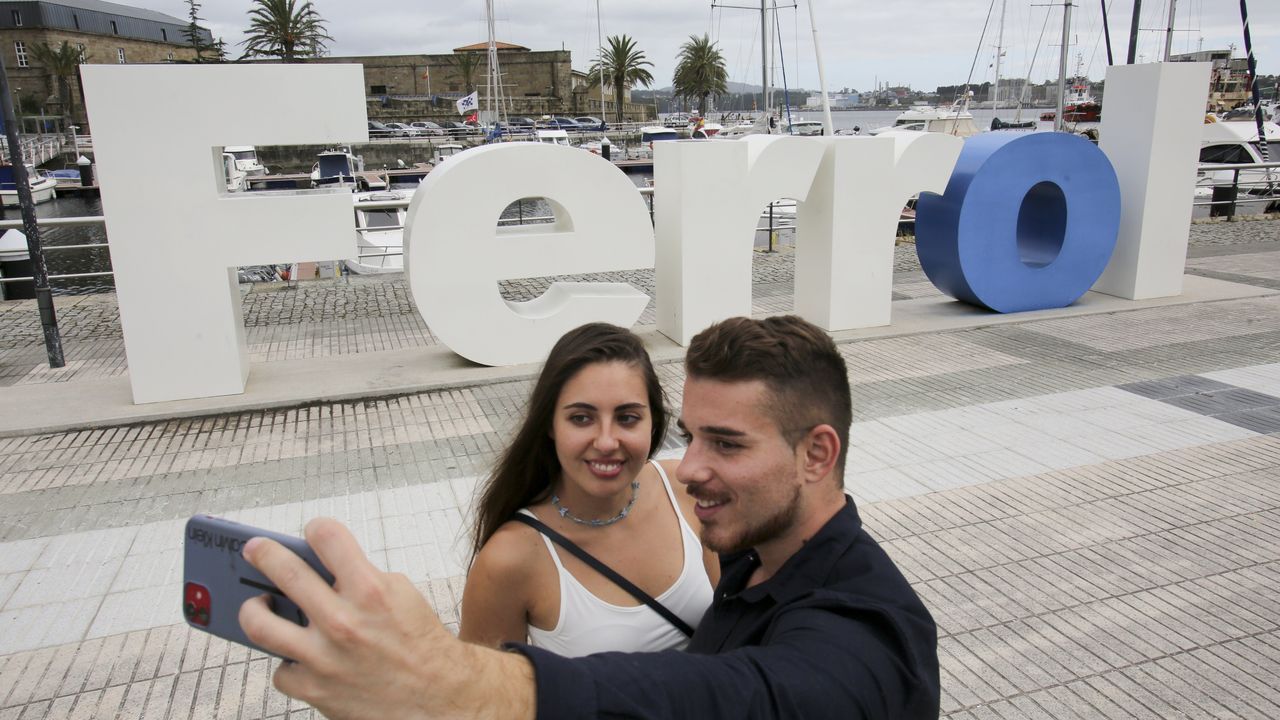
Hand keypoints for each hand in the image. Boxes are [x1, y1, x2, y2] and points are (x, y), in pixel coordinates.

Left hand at [239, 517, 534, 719]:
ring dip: (254, 609)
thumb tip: (323, 568)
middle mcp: (342, 621)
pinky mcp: (314, 688)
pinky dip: (289, 662)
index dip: (317, 529)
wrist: (437, 697)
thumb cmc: (420, 643)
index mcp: (370, 590)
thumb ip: (362, 577)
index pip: (327, 537)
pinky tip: (298, 656)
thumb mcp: (400, 593)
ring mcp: (323, 657)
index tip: (312, 532)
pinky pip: (281, 670)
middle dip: (263, 553)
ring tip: (258, 604)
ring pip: (260, 624)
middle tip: (254, 549)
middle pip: (284, 571)